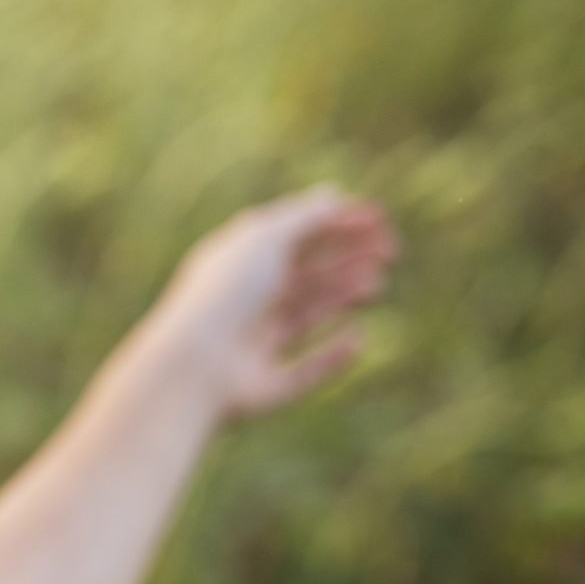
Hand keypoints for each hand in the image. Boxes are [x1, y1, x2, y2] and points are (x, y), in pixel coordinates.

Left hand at [131, 182, 403, 422]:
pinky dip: (332, 357)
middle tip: (389, 252)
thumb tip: (335, 197)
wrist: (194, 363)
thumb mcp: (266, 239)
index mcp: (237, 265)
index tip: (379, 220)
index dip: (336, 227)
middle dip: (346, 261)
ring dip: (343, 297)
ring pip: (306, 316)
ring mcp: (252, 347)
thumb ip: (303, 217)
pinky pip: (304, 372)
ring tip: (374, 287)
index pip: (292, 240)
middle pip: (303, 277)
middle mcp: (243, 304)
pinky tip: (358, 340)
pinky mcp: (263, 387)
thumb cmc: (226, 292)